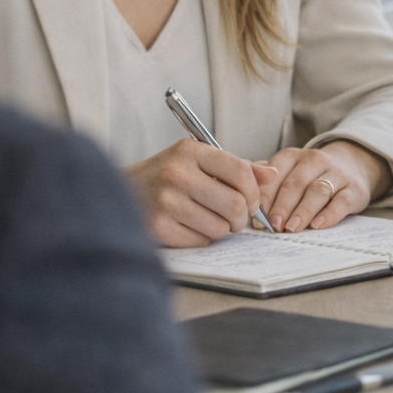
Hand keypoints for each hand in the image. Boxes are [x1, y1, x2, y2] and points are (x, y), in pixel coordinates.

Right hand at [124, 141, 278, 247]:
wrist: (119, 193)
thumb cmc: (166, 177)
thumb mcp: (197, 161)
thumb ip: (236, 167)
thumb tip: (272, 175)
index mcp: (189, 151)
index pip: (240, 171)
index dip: (253, 192)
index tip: (250, 202)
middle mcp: (177, 173)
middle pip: (234, 204)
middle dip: (241, 218)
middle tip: (234, 219)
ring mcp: (166, 201)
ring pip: (219, 227)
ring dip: (220, 230)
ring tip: (207, 220)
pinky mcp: (158, 226)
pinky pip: (200, 241)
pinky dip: (201, 238)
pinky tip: (187, 227)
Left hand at [260, 140, 392, 233]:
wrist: (353, 167)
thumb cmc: (310, 176)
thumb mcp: (287, 172)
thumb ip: (264, 181)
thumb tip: (240, 196)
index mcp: (292, 157)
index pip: (275, 174)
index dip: (264, 196)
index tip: (255, 215)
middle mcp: (314, 161)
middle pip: (295, 183)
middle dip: (282, 206)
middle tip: (273, 225)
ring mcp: (336, 173)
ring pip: (318, 191)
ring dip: (303, 211)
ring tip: (291, 228)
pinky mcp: (354, 189)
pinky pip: (342, 201)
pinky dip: (329, 214)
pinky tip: (318, 225)